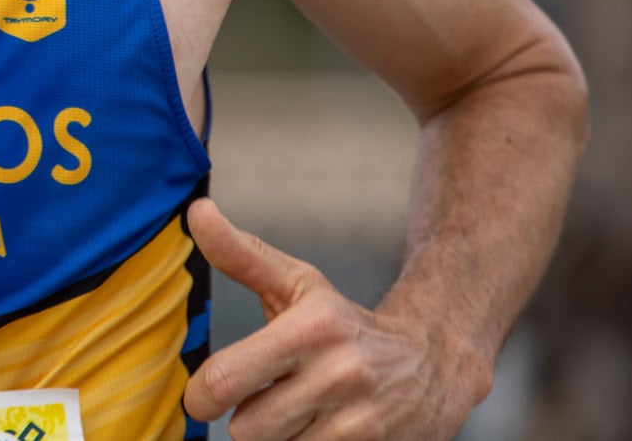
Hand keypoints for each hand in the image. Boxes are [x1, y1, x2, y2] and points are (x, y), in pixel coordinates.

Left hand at [183, 199, 485, 439]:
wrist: (434, 362)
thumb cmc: (344, 322)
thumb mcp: (296, 283)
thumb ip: (240, 255)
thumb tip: (196, 212)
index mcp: (311, 328)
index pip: (225, 380)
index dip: (201, 396)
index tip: (203, 396)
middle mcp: (339, 375)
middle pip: (246, 428)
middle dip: (247, 416)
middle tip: (268, 397)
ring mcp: (361, 423)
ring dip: (279, 438)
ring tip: (301, 412)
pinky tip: (323, 430)